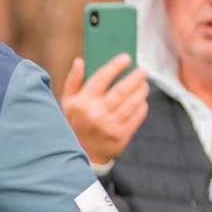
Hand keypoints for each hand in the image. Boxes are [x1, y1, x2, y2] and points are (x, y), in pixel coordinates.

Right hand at [59, 54, 147, 168]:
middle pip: (122, 90)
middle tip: (142, 70)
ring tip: (143, 84)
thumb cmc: (76, 122)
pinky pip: (136, 117)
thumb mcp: (68, 102)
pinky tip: (142, 101)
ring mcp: (109, 126)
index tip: (126, 57)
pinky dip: (141, 107)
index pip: (102, 78)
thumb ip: (73, 81)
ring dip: (141, 91)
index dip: (116, 65)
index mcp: (83, 102)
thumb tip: (80, 61)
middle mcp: (96, 114)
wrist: (82, 153)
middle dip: (135, 77)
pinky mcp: (120, 136)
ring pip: (132, 103)